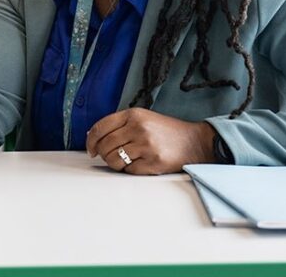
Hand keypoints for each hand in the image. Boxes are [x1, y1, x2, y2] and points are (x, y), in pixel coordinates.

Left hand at [85, 108, 215, 174]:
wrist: (195, 142)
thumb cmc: (166, 131)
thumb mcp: (144, 118)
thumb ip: (120, 124)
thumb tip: (93, 136)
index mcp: (134, 114)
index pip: (100, 127)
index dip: (90, 141)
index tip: (91, 149)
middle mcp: (139, 128)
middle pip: (105, 146)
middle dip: (103, 154)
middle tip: (110, 156)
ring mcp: (146, 145)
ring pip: (114, 160)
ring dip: (115, 164)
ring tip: (125, 161)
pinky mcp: (153, 162)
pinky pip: (128, 171)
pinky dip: (130, 170)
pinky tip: (139, 164)